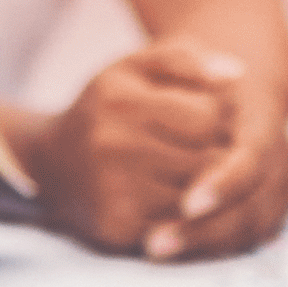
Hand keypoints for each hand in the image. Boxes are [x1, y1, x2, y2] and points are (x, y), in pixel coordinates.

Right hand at [31, 37, 287, 259]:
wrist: (51, 166)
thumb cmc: (108, 108)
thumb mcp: (135, 67)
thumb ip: (185, 59)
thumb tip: (236, 75)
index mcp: (120, 99)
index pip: (208, 117)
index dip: (222, 122)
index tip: (215, 122)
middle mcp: (113, 145)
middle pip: (207, 161)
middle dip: (222, 158)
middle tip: (218, 152)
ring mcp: (113, 190)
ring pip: (198, 199)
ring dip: (210, 191)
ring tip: (204, 175)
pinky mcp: (118, 227)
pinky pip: (179, 228)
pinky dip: (190, 219)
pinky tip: (186, 203)